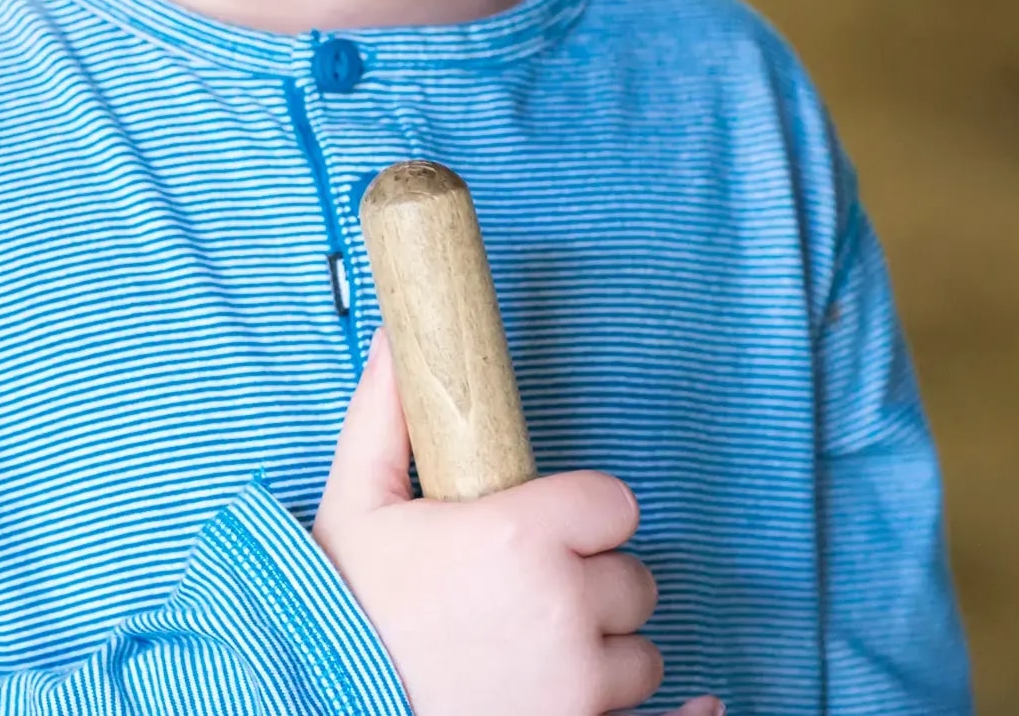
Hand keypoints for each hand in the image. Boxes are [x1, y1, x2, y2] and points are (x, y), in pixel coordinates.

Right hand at [310, 332, 720, 715]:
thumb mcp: (356, 503)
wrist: (319, 697)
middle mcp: (563, 608)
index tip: (548, 530)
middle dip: (592, 583)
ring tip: (541, 651)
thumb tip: (394, 340)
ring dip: (604, 652)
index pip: (615, 505)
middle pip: (634, 580)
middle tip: (531, 594)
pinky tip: (698, 712)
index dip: (584, 516)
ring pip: (642, 656)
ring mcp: (577, 685)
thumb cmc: (343, 608)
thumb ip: (386, 417)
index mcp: (521, 536)